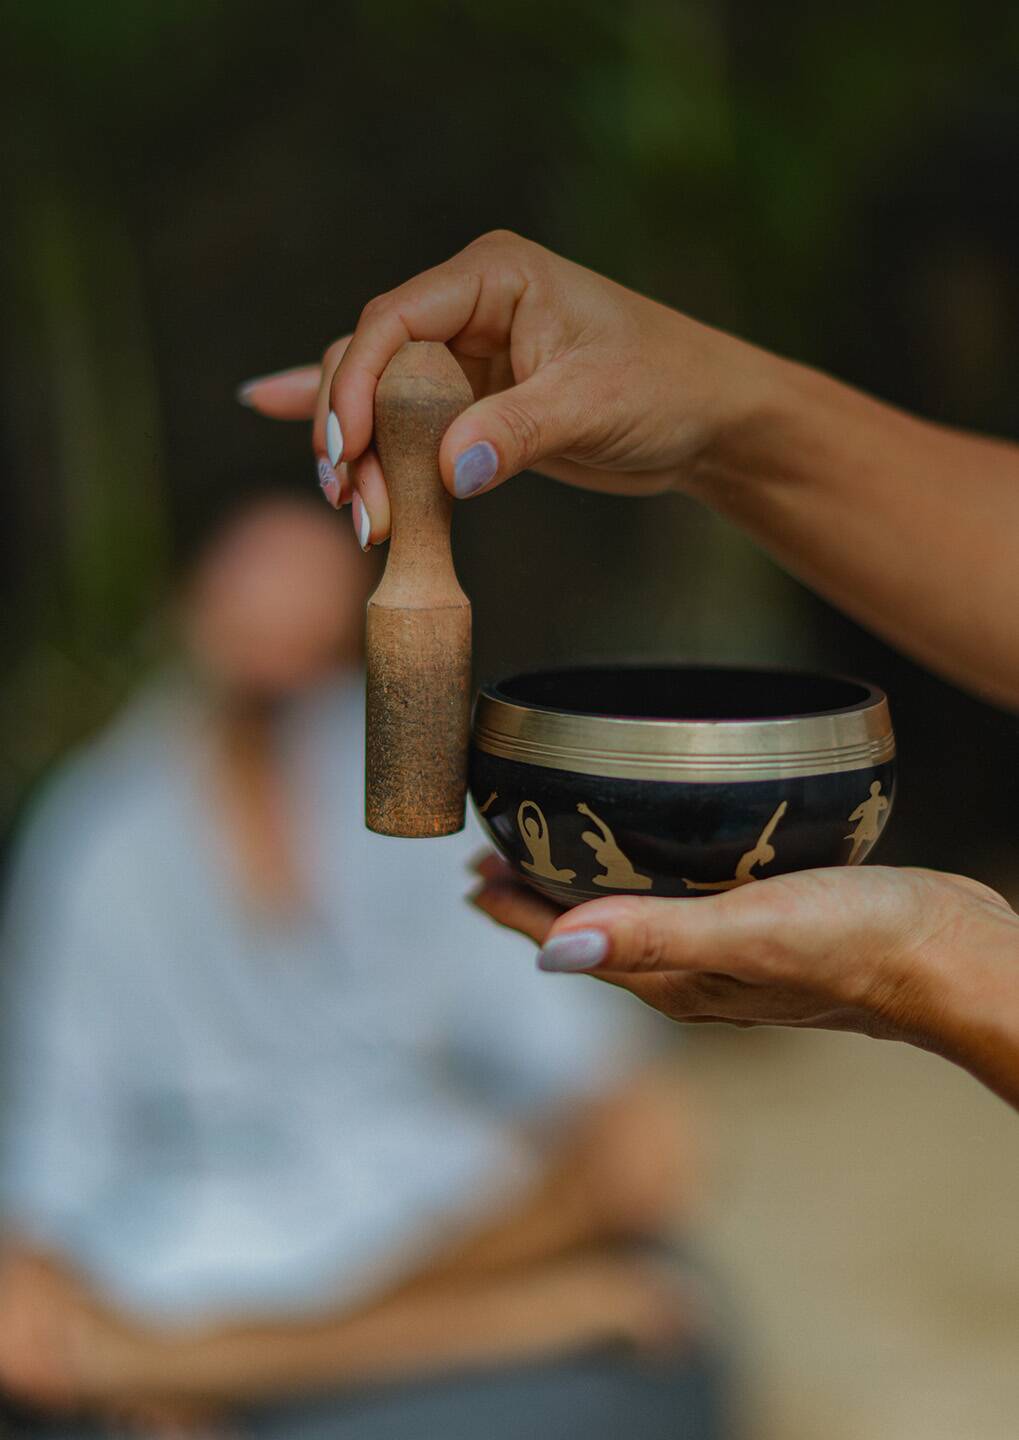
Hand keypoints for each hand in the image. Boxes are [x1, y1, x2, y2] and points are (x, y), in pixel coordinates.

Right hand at [237, 230, 770, 546]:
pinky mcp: (467, 399)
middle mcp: (466, 306)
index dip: (354, 385)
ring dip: (355, 455)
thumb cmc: (666, 386)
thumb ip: (517, 432)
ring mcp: (462, 353)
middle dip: (349, 434)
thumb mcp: (594, 404)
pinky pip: (392, 409)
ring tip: (358, 519)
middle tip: (353, 508)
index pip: (394, 321)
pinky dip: (345, 418)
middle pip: (370, 361)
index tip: (343, 452)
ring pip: (375, 395)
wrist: (706, 419)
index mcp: (493, 276)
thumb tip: (449, 471)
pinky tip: (266, 404)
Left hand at [470, 856, 1018, 1104]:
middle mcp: (692, 974)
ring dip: (590, 885)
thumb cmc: (859, 947)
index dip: (512, 909)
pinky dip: (649, 875)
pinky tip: (660, 850)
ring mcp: (729, 953)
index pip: (566, 943)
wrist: (950, 955)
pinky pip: (683, 901)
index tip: (468, 871)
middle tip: (494, 852)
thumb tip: (550, 948)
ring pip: (635, 916)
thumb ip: (653, 935)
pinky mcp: (766, 925)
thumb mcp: (748, 931)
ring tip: (559, 851)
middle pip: (591, 930)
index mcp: (674, 980)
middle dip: (537, 896)